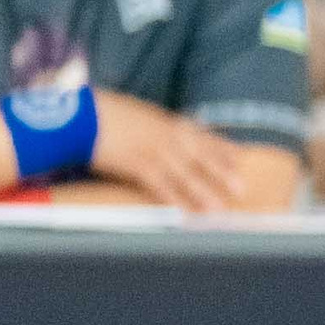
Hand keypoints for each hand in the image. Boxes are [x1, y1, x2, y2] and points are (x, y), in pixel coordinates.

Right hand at [89, 89, 244, 212]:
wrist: (82, 114)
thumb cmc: (105, 111)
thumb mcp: (138, 112)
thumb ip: (156, 124)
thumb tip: (166, 132)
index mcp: (166, 121)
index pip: (202, 135)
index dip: (222, 148)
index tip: (240, 157)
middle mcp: (165, 135)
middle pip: (200, 156)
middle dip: (221, 173)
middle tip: (242, 189)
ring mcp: (153, 150)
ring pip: (185, 175)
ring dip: (202, 193)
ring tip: (218, 209)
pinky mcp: (136, 165)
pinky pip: (160, 185)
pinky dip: (173, 199)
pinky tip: (184, 213)